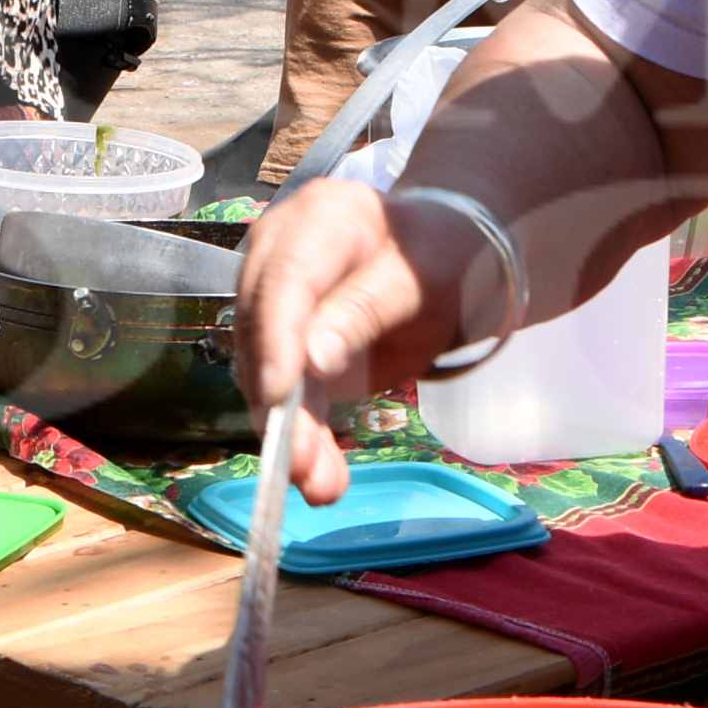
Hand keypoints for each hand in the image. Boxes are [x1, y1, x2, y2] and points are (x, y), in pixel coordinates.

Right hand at [228, 175, 488, 494]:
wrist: (443, 253)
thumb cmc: (435, 256)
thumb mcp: (419, 278)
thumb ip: (367, 309)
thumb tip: (312, 360)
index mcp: (318, 220)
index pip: (284, 281)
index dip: (274, 338)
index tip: (278, 393)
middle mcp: (279, 257)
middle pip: (264, 333)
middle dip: (279, 405)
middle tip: (303, 465)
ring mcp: (275, 303)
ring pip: (267, 373)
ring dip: (290, 435)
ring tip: (322, 487)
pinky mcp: (284, 346)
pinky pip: (288, 396)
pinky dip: (304, 438)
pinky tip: (322, 479)